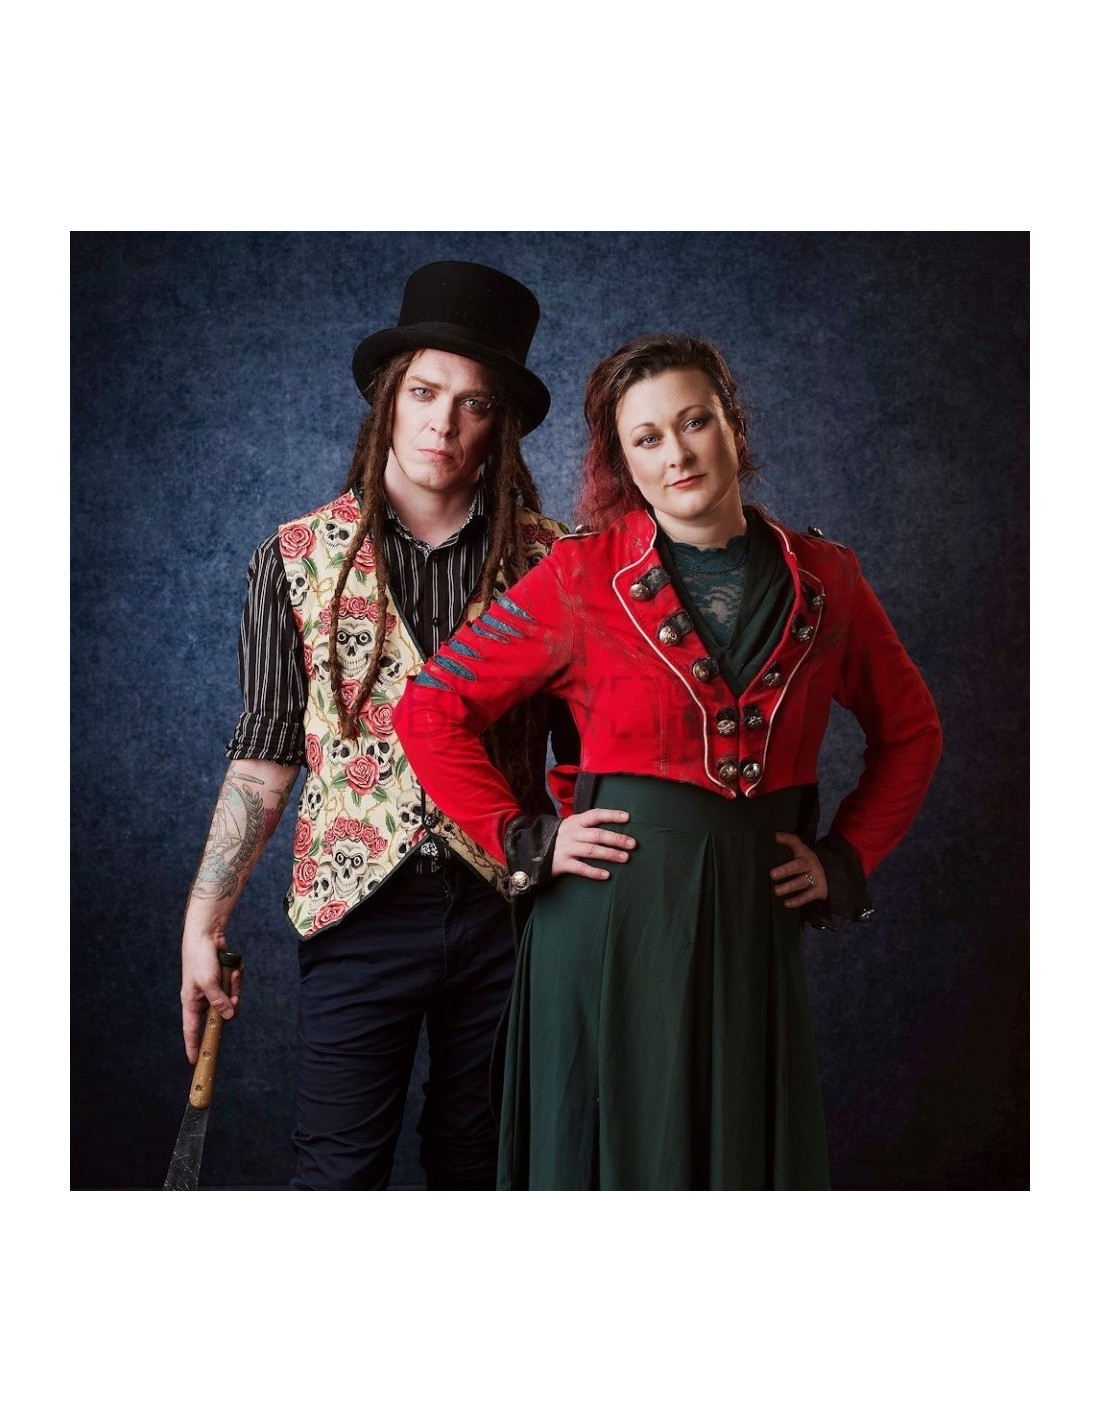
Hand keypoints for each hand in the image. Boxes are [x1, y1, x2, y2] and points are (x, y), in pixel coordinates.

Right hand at [181, 931, 243, 1063]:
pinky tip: (234, 967)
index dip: (192, 1045)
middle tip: (234, 997)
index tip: (195, 1060)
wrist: (207, 934)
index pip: (191, 1029)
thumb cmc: (200, 958)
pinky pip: (235, 985)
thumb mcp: (208, 983)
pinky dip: (237, 977)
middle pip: (220, 1014)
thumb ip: (218, 1001)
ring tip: (232, 973)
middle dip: (230, 1004)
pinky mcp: (222, 979)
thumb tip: (229, 1016)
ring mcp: (213, 988)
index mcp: (191, 1001)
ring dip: (235, 986)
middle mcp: (202, 997)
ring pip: (231, 999)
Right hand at [552, 808, 634, 879]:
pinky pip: (580, 868)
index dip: (611, 815)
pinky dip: (594, 872)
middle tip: (633, 844)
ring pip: (591, 850)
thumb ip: (587, 826)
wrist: (531, 850)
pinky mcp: (562, 863)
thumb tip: (613, 827)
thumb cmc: (558, 838)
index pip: (595, 815)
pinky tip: (607, 875)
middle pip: (597, 834)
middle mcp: (572, 834)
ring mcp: (566, 848)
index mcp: (575, 822)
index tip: (628, 817)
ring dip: (610, 854)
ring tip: (625, 858)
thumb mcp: (570, 827)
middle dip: (617, 838)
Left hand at [771, 832, 827, 908]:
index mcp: (804, 853)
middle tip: (772, 874)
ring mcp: (816, 877)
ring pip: (802, 882)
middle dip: (785, 870)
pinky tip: (787, 903)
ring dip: (789, 887)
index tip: (776, 837)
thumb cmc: (806, 863)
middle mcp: (810, 864)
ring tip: (776, 891)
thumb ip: (789, 842)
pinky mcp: (819, 890)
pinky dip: (797, 900)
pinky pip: (808, 896)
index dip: (787, 839)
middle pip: (798, 866)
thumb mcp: (800, 851)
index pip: (796, 843)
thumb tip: (775, 835)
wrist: (831, 875)